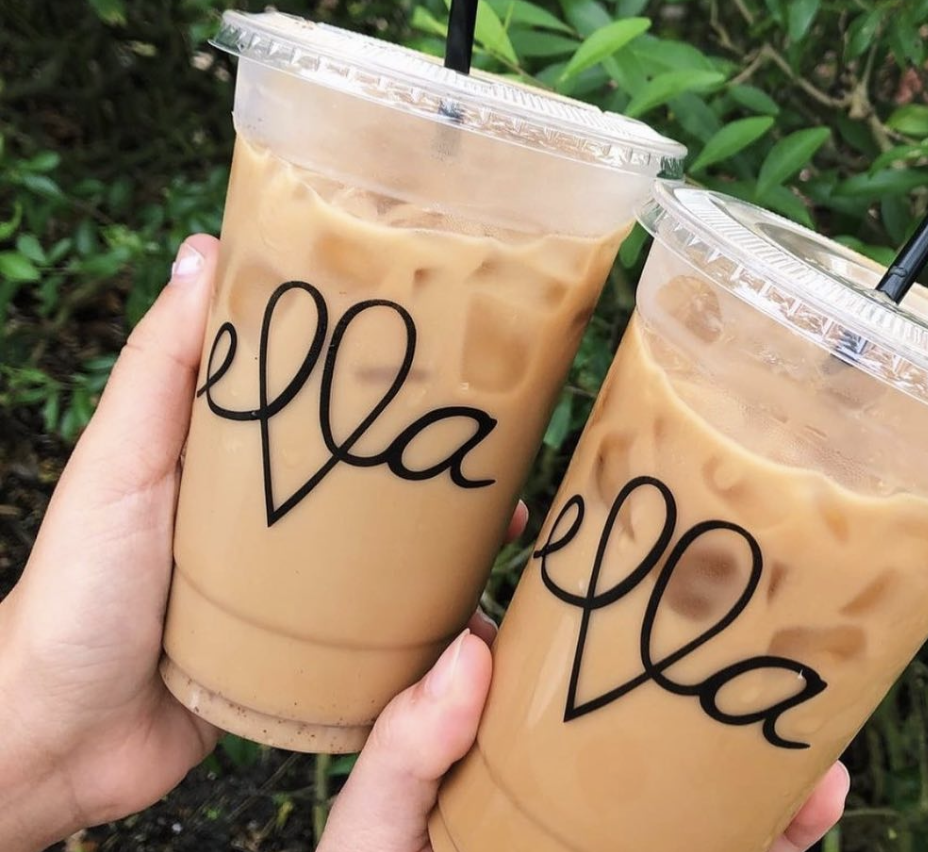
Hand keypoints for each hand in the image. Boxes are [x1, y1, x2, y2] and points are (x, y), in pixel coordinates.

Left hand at [0, 233, 533, 851]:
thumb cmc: (80, 589)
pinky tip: (476, 610)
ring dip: (448, 537)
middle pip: (364, 467)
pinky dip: (427, 614)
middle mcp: (269, 510)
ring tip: (506, 525)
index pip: (313, 388)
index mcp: (230, 453)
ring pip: (385, 545)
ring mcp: (292, 582)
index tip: (443, 335)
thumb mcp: (122, 463)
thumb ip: (161, 368)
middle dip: (434, 455)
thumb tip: (203, 249)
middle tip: (503, 445)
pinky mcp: (306, 650)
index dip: (373, 360)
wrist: (70, 738)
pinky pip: (379, 623)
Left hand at [318, 620, 848, 851]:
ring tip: (814, 699)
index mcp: (498, 728)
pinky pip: (737, 841)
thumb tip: (472, 649)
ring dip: (768, 731)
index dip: (563, 578)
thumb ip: (407, 748)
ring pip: (708, 761)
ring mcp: (625, 817)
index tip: (578, 518)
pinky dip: (785, 822)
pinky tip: (817, 795)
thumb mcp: (378, 821)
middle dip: (701, 647)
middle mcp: (573, 762)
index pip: (541, 638)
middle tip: (750, 595)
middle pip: (647, 688)